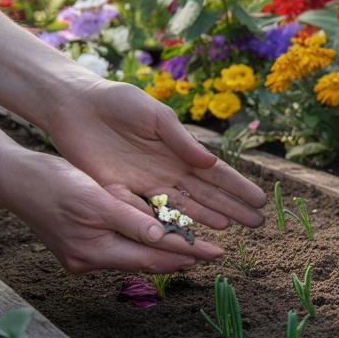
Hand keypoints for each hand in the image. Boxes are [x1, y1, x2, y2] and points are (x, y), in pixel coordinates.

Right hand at [0, 149, 223, 273]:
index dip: (186, 253)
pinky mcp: (79, 245)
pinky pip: (120, 247)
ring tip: (194, 249)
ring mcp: (82, 255)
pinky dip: (142, 243)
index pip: (151, 255)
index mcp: (93, 250)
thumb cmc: (53, 183)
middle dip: (180, 257)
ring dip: (163, 251)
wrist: (14, 180)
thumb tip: (161, 237)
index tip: (216, 253)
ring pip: (133, 255)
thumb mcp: (94, 198)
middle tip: (214, 254)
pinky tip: (159, 238)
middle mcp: (89, 259)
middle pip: (145, 260)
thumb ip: (128, 219)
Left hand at [44, 80, 265, 230]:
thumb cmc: (120, 103)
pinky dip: (165, 224)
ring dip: (207, 218)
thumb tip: (212, 163)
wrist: (77, 106)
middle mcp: (168, 171)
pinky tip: (185, 234)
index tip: (260, 200)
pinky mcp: (121, 192)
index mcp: (180, 150)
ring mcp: (146, 184)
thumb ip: (182, 140)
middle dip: (233, 207)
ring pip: (183, 207)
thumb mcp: (156, 116)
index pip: (216, 173)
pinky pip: (146, 212)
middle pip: (206, 195)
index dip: (238, 187)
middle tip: (257, 224)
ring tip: (230, 229)